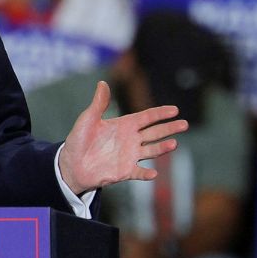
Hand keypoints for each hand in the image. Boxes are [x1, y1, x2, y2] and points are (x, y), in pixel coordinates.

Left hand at [57, 81, 187, 195]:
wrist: (72, 163)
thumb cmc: (79, 139)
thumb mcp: (88, 119)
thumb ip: (99, 103)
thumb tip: (102, 83)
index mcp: (125, 125)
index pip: (147, 117)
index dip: (160, 113)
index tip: (175, 109)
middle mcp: (131, 140)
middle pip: (155, 133)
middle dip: (169, 128)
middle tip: (184, 124)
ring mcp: (130, 156)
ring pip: (151, 151)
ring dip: (162, 148)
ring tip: (174, 144)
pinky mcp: (124, 171)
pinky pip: (138, 172)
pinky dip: (146, 174)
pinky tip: (154, 173)